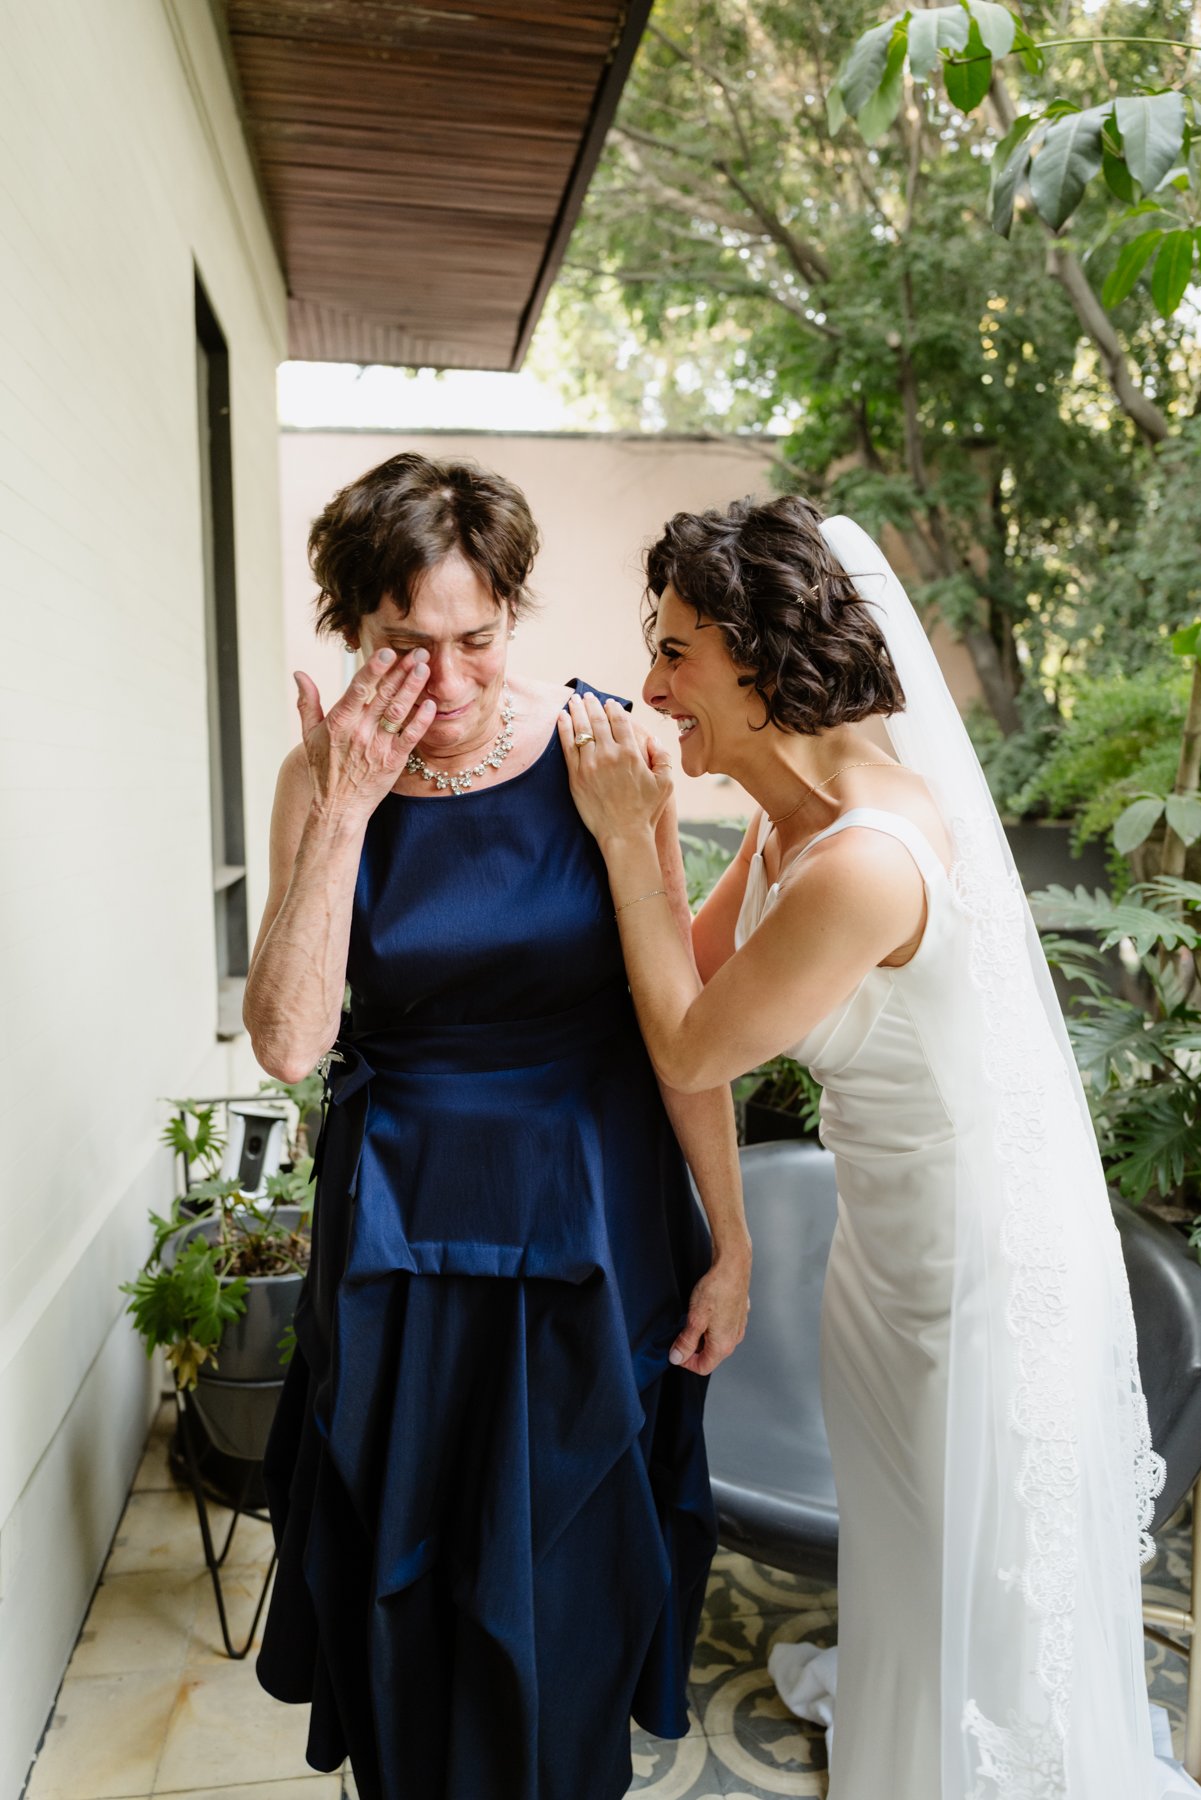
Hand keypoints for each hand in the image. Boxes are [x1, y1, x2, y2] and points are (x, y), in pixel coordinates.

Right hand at [294, 647, 434, 820]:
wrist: (338, 807)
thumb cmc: (323, 769)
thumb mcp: (308, 735)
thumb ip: (307, 702)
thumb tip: (299, 674)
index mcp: (339, 722)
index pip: (358, 689)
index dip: (374, 669)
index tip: (388, 652)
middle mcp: (359, 732)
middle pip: (384, 695)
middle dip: (402, 671)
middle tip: (418, 651)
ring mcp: (378, 747)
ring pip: (399, 711)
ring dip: (413, 688)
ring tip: (425, 668)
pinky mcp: (393, 761)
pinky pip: (410, 737)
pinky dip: (421, 720)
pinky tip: (430, 703)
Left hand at [556, 690, 672, 844]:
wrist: (623, 834)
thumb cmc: (646, 810)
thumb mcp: (666, 783)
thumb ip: (663, 757)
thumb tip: (652, 738)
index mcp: (631, 754)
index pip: (620, 721)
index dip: (613, 708)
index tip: (609, 702)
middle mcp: (610, 755)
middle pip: (598, 721)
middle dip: (592, 705)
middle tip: (588, 696)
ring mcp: (590, 765)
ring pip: (581, 730)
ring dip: (577, 711)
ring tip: (574, 701)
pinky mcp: (576, 776)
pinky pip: (568, 747)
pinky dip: (564, 729)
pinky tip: (562, 718)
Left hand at [668, 1253, 750, 1375]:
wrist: (733, 1267)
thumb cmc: (716, 1290)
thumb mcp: (694, 1319)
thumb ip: (686, 1342)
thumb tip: (677, 1358)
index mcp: (723, 1345)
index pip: (703, 1367)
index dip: (686, 1362)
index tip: (675, 1349)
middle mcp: (734, 1340)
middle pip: (710, 1356)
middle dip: (693, 1348)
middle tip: (682, 1331)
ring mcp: (738, 1327)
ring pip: (717, 1342)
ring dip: (702, 1336)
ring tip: (694, 1318)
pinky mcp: (739, 1316)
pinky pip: (724, 1329)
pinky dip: (712, 1326)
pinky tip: (706, 1310)